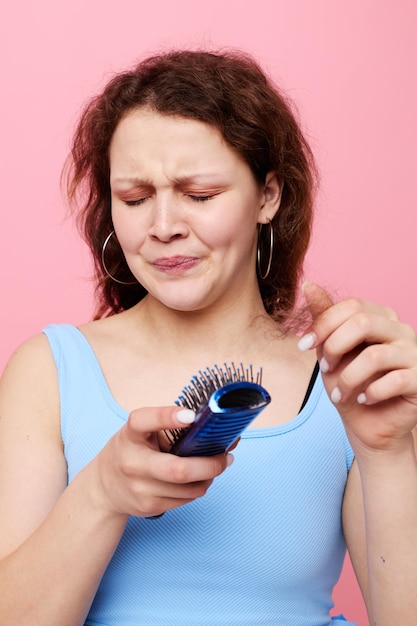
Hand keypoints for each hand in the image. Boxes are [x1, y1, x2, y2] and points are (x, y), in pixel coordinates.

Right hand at [93, 406, 232, 517]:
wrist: (104, 487)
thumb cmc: (132, 450)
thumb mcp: (143, 432)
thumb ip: (173, 426)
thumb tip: (220, 431)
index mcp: (130, 434)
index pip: (143, 421)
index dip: (167, 416)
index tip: (190, 416)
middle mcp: (132, 462)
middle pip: (178, 470)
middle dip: (210, 465)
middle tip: (226, 456)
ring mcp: (139, 489)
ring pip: (189, 489)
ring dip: (209, 477)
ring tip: (215, 465)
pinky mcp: (148, 507)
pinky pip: (185, 500)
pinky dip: (197, 488)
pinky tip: (198, 478)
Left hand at [298, 283, 416, 453]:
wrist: (369, 424)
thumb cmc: (350, 383)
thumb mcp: (330, 350)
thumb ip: (324, 319)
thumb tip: (309, 286)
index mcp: (381, 317)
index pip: (351, 306)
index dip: (323, 324)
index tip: (303, 346)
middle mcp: (401, 330)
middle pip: (363, 323)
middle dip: (334, 347)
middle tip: (325, 369)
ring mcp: (414, 354)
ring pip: (374, 356)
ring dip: (348, 379)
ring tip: (339, 394)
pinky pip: (393, 381)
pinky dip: (371, 392)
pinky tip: (365, 399)